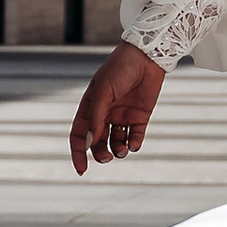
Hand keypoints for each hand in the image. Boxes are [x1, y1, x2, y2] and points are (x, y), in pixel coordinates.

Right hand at [70, 41, 166, 171]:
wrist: (147, 56)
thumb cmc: (120, 69)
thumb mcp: (103, 93)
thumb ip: (97, 118)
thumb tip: (90, 143)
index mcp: (90, 107)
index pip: (79, 135)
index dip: (78, 153)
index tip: (82, 169)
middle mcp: (105, 114)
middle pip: (98, 142)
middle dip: (100, 153)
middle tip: (105, 158)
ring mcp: (122, 116)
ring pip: (116, 142)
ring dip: (117, 151)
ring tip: (122, 151)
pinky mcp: (140, 116)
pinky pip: (135, 136)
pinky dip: (134, 144)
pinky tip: (133, 144)